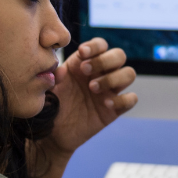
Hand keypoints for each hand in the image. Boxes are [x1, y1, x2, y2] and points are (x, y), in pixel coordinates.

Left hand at [43, 38, 137, 158]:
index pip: (100, 45)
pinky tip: (105, 104)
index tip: (82, 53)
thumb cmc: (50, 106)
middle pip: (120, 55)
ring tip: (93, 89)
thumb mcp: (47, 87)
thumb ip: (53, 76)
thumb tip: (62, 71)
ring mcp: (109, 91)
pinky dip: (122, 100)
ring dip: (113, 78)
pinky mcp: (114, 110)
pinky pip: (131, 99)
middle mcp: (100, 74)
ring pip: (129, 73)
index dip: (95, 46)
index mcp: (84, 63)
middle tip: (85, 72)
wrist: (52, 133)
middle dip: (105, 60)